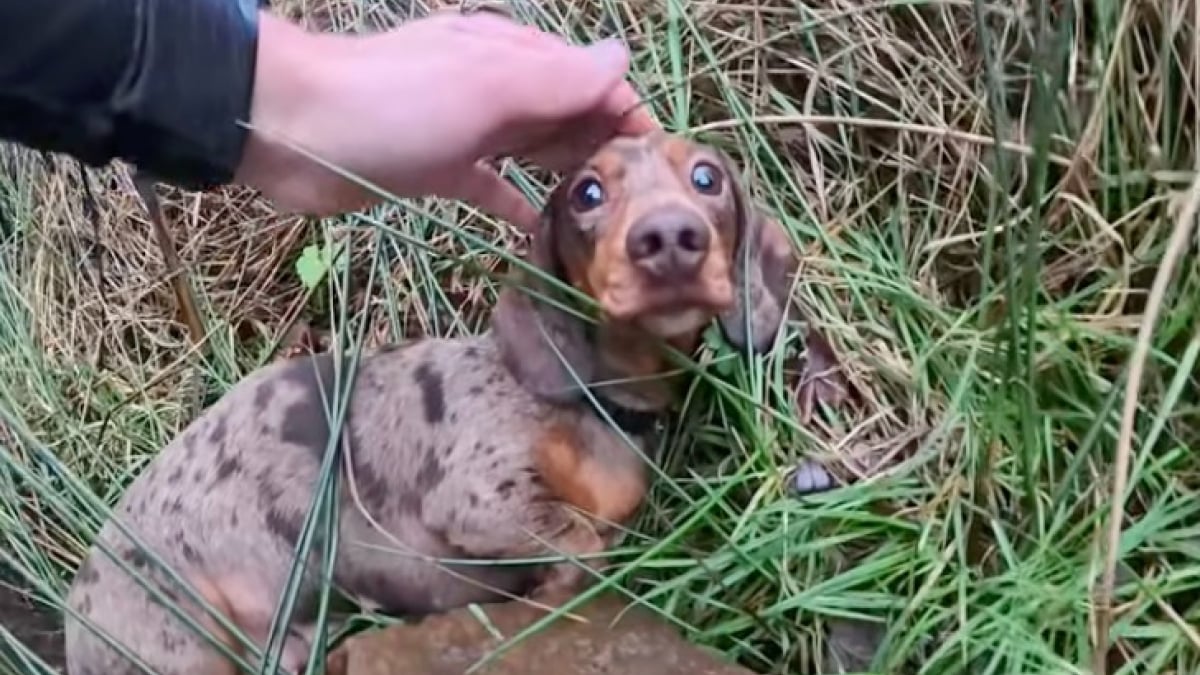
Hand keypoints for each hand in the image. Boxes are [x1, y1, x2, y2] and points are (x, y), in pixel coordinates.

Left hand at [233, 11, 658, 228]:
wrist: (292, 129)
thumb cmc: (396, 103)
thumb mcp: (487, 85)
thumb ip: (557, 78)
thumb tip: (622, 57)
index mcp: (513, 55)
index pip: (590, 80)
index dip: (628, 117)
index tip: (658, 170)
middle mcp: (497, 88)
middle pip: (567, 116)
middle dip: (605, 152)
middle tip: (639, 212)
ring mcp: (467, 130)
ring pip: (535, 151)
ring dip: (567, 178)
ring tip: (605, 226)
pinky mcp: (438, 170)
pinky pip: (492, 187)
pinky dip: (518, 204)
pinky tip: (544, 235)